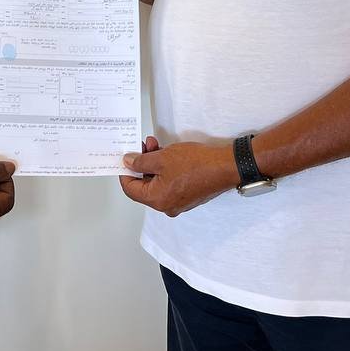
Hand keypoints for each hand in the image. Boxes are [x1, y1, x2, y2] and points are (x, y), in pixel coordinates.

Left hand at [118, 137, 236, 216]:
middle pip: (144, 185)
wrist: (225, 166)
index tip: (124, 159)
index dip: (125, 172)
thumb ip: (141, 162)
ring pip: (157, 183)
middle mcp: (166, 205)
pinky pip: (169, 184)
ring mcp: (178, 202)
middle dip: (142, 163)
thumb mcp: (162, 158)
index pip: (130, 189)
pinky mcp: (188, 196)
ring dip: (154, 164)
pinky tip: (168, 155)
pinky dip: (165, 170)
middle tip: (144, 146)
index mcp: (157, 200)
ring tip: (156, 145)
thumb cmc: (197, 164)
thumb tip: (128, 163)